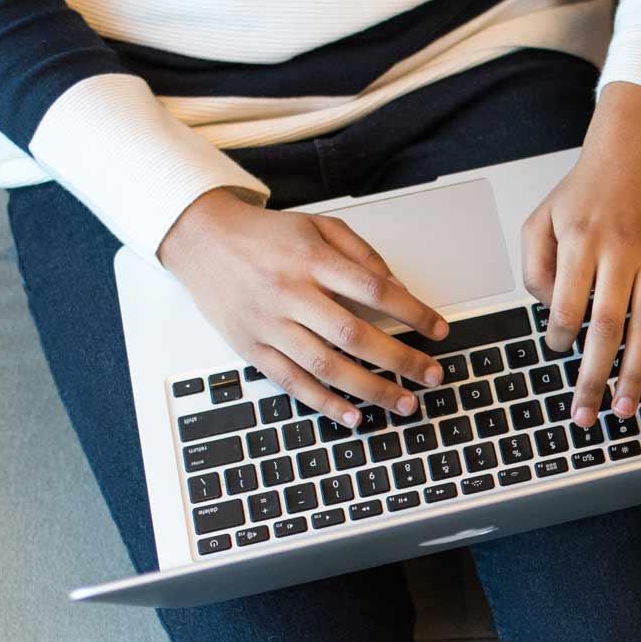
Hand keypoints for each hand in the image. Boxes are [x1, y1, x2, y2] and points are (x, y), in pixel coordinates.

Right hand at [159, 189, 448, 425]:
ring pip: (326, 366)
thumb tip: (398, 287)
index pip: (375, 290)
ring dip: (370, 390)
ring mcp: (269, 325)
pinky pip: (291, 383)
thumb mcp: (318, 225)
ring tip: (404, 403)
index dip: (413, 312)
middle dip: (400, 360)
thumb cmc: (266, 235)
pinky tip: (354, 416)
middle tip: (432, 376)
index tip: (439, 329)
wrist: (201, 240)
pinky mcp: (251, 348)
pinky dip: (324, 403)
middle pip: (355, 334)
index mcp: (312, 260)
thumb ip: (361, 254)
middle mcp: (291, 294)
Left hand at [521, 82, 640, 428]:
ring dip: (635, 373)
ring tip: (624, 408)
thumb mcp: (541, 216)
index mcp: (580, 242)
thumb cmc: (586, 188)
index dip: (558, 337)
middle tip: (585, 414)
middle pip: (607, 328)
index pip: (568, 306)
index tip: (556, 349)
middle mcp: (620, 252)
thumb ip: (535, 266)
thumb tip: (552, 313)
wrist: (638, 148)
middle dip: (594, 377)